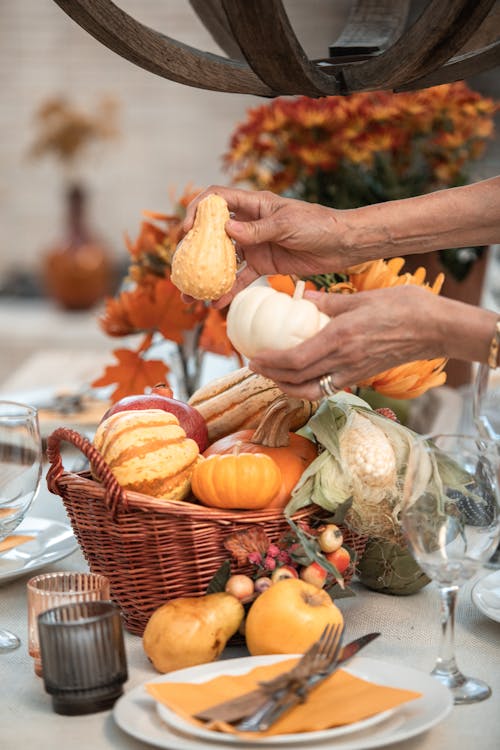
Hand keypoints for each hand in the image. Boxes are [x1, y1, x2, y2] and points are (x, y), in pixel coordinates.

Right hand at [182, 186, 350, 306]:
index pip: (217, 200)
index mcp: (254, 204)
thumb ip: (257, 229)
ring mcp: (255, 245)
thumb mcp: (287, 225)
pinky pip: (242, 279)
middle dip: (194, 250)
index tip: (186, 230)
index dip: (198, 211)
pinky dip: (229, 291)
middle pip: (213, 233)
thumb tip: (227, 230)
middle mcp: (249, 223)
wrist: (342, 245)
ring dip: (207, 276)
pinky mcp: (264, 264)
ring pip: (224, 260)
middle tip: (180, 269)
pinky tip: (216, 304)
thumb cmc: (318, 225)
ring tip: (190, 294)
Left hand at [247, 285, 444, 399]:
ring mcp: (354, 372)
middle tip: (254, 367)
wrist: (437, 328)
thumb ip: (330, 301)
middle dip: (272, 376)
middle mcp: (344, 360)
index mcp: (341, 338)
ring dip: (288, 386)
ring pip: (312, 390)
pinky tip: (302, 377)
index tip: (254, 358)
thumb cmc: (404, 307)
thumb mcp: (363, 297)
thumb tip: (304, 298)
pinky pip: (329, 388)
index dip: (271, 363)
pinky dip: (310, 387)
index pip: (296, 359)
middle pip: (299, 379)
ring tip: (273, 376)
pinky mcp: (363, 376)